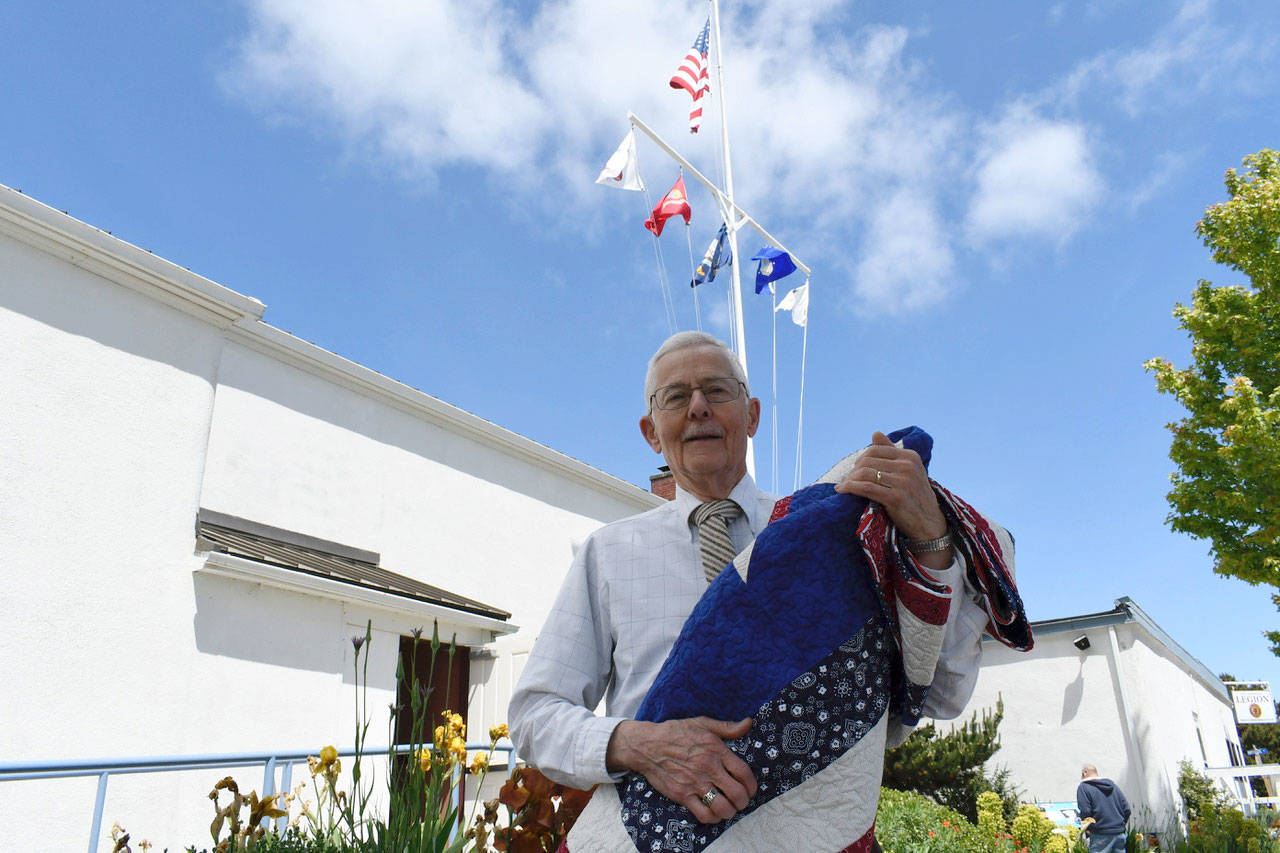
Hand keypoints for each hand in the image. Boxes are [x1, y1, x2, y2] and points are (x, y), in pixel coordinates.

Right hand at [606, 716, 755, 823]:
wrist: (648, 745)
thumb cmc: (675, 733)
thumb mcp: (702, 723)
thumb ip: (727, 727)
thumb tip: (748, 723)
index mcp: (716, 750)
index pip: (743, 773)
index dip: (752, 785)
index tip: (751, 789)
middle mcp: (707, 768)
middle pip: (736, 793)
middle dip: (743, 801)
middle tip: (741, 801)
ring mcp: (694, 783)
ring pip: (722, 807)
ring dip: (730, 811)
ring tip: (729, 809)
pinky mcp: (682, 794)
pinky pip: (703, 814)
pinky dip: (713, 817)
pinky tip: (713, 813)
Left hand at [834, 431, 949, 566]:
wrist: (929, 523)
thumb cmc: (915, 496)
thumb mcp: (908, 470)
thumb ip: (891, 451)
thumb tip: (875, 433)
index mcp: (910, 456)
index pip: (875, 450)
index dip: (861, 459)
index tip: (854, 469)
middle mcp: (907, 466)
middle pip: (868, 461)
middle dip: (853, 470)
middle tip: (847, 480)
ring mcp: (903, 482)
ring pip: (864, 473)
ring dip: (849, 479)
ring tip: (843, 486)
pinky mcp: (896, 498)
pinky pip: (865, 488)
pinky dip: (850, 487)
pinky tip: (842, 490)